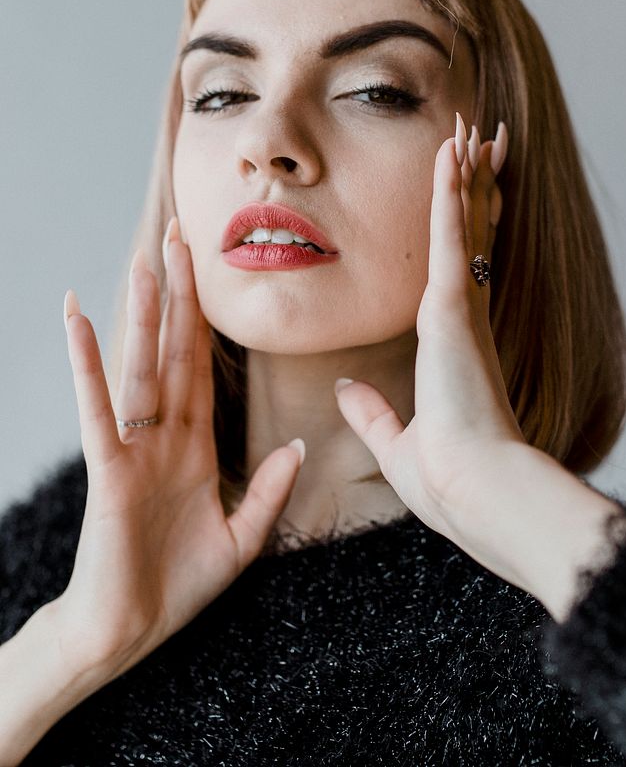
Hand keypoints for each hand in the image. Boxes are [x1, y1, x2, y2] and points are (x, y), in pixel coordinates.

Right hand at [57, 218, 303, 684]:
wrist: (129, 632)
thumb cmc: (177, 587)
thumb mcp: (242, 538)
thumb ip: (269, 490)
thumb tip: (300, 444)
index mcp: (195, 448)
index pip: (203, 369)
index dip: (207, 322)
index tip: (208, 275)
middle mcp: (165, 437)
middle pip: (175, 352)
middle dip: (180, 297)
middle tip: (182, 239)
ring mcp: (136, 449)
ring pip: (142, 369)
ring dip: (143, 316)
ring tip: (144, 264)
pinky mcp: (110, 471)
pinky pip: (100, 410)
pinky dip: (88, 366)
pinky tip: (79, 322)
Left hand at [334, 115, 547, 588]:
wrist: (474, 491)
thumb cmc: (446, 477)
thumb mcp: (394, 437)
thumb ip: (371, 411)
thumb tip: (345, 391)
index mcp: (451, 344)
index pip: (456, 267)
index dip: (463, 227)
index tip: (467, 194)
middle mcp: (462, 316)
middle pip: (467, 235)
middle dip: (473, 187)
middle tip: (480, 142)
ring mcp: (460, 308)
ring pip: (462, 224)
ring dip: (465, 175)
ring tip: (469, 129)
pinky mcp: (452, 308)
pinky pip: (448, 237)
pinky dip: (451, 192)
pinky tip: (453, 152)